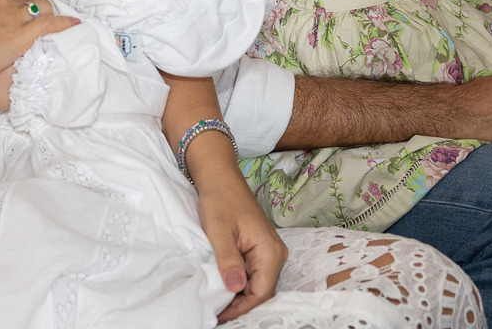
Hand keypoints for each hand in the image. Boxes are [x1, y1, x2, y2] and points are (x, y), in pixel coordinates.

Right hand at [0, 0, 75, 88]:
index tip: (26, 7)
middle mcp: (2, 0)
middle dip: (38, 5)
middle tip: (43, 17)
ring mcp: (13, 15)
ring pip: (43, 8)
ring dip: (52, 14)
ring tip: (62, 20)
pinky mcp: (21, 34)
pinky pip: (51, 23)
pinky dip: (65, 23)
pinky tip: (75, 24)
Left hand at [194, 176, 288, 322]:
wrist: (220, 177)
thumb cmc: (219, 199)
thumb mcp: (219, 230)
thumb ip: (228, 259)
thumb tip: (235, 287)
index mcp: (269, 250)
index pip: (262, 292)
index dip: (241, 308)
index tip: (219, 315)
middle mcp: (275, 253)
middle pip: (262, 291)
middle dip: (240, 305)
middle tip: (216, 313)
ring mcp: (269, 251)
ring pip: (257, 284)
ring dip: (239, 296)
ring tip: (217, 303)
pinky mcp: (260, 249)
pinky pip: (253, 273)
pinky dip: (239, 283)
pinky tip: (223, 286)